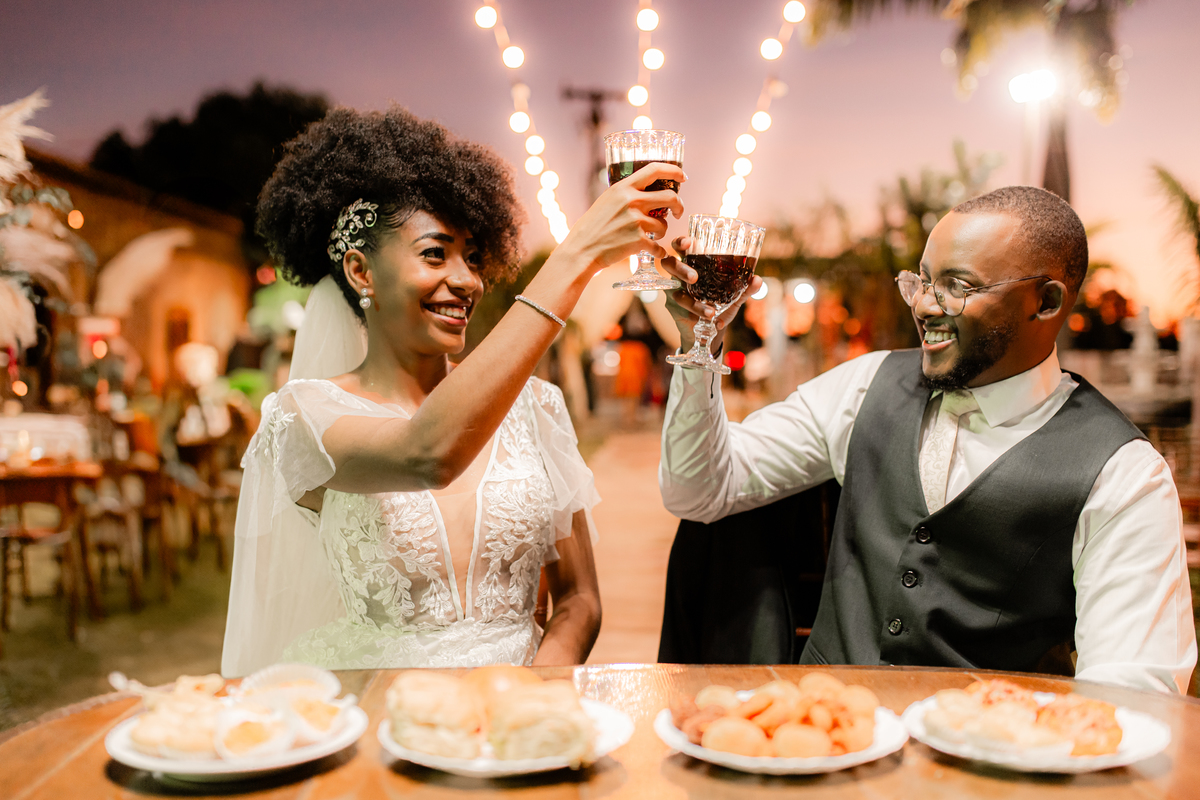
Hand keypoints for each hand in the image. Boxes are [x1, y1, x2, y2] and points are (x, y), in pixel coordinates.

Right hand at [551, 162, 685, 279]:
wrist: (581, 250)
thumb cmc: (591, 228)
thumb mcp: (606, 201)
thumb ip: (625, 195)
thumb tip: (645, 193)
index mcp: (623, 188)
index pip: (654, 169)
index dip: (673, 171)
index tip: (682, 177)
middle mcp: (631, 201)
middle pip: (670, 197)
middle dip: (679, 205)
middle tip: (678, 212)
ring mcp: (636, 221)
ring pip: (664, 224)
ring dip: (662, 232)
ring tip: (653, 236)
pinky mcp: (638, 240)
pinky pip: (658, 247)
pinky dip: (659, 252)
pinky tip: (654, 253)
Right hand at [661, 236, 762, 350]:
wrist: (712, 329)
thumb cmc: (721, 306)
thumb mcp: (735, 297)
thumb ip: (745, 288)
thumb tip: (757, 280)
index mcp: (693, 264)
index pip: (681, 248)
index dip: (680, 242)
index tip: (688, 243)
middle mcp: (680, 276)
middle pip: (668, 264)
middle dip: (679, 268)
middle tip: (694, 277)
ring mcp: (676, 292)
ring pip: (675, 292)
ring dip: (691, 301)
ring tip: (711, 310)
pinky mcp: (675, 309)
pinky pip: (682, 310)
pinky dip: (698, 314)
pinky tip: (710, 318)